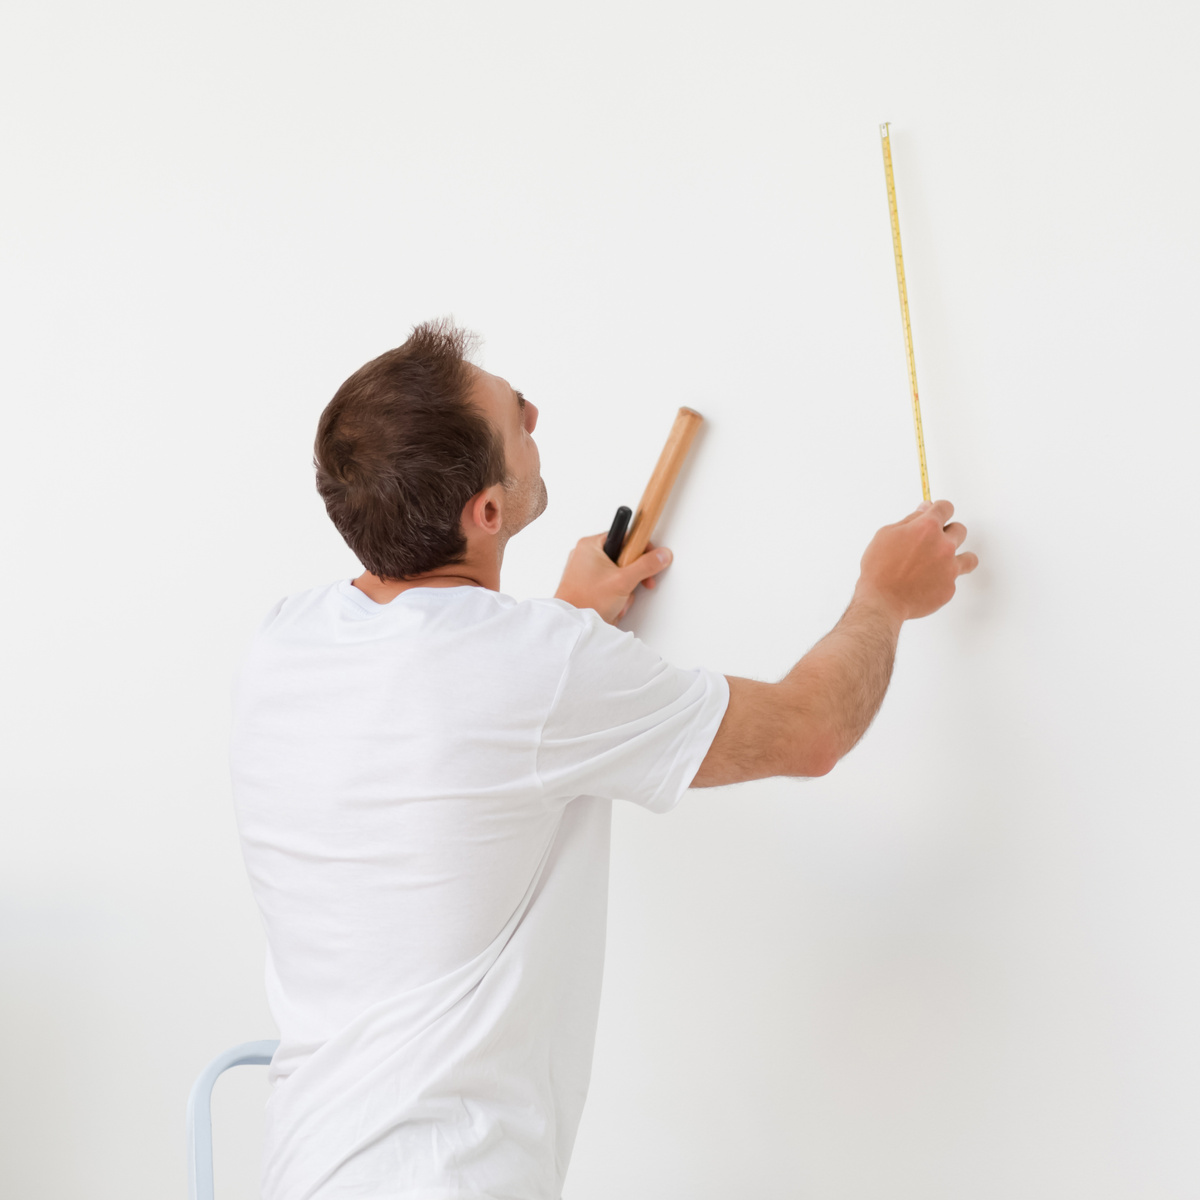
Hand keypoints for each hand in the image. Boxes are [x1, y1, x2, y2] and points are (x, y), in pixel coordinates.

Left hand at [554, 533, 672, 623]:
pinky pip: (610, 585)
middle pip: (623, 557)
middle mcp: (586, 555)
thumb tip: (661, 555)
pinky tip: (613, 605)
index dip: (641, 548)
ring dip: (625, 589)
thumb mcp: (623, 580)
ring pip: (618, 574)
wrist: (574, 626)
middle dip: (632, 577)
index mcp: (590, 545)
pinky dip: (615, 595)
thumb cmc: (586, 601)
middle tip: (634, 583)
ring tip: (619, 600)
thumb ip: (646, 565)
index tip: (650, 558)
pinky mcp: (588, 585)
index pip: (625, 536)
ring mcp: (586, 571)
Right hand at [855, 500, 977, 622]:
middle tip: (931, 543)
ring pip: (969, 557)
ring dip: (957, 557)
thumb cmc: (879, 568)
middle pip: (959, 530)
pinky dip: (943, 580)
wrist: (882, 600)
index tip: (937, 514)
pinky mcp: (950, 587)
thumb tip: (924, 509)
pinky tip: (927, 582)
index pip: (945, 508)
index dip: (940, 510)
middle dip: (947, 533)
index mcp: (927, 527)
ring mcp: (950, 568)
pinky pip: (953, 579)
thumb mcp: (886, 535)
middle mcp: (943, 545)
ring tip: (943, 563)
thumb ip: (910, 520)